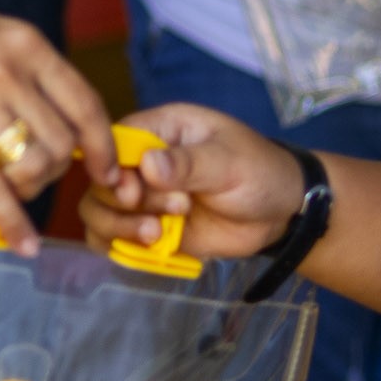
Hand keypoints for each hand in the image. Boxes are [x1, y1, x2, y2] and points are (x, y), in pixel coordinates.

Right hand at [0, 0, 116, 253]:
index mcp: (26, 46)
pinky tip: (22, 244)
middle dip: (59, 170)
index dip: (102, 147)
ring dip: (32, 189)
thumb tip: (63, 132)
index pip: (85, 104)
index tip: (107, 171)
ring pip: (34, 167)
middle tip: (39, 175)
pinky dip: (12, 223)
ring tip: (13, 187)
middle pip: (63, 143)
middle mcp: (8, 73)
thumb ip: (29, 79)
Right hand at [79, 102, 300, 259]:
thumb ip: (188, 164)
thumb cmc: (259, 172)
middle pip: (101, 181)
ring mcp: (145, 198)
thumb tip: (147, 164)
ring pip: (98, 211)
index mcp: (161, 131)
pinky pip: (112, 239)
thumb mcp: (229, 162)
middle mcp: (144, 162)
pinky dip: (120, 248)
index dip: (112, 169)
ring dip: (119, 227)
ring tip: (157, 235)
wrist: (281, 213)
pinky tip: (149, 249)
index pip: (113, 142)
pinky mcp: (149, 228)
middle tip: (174, 210)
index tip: (132, 191)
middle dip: (127, 202)